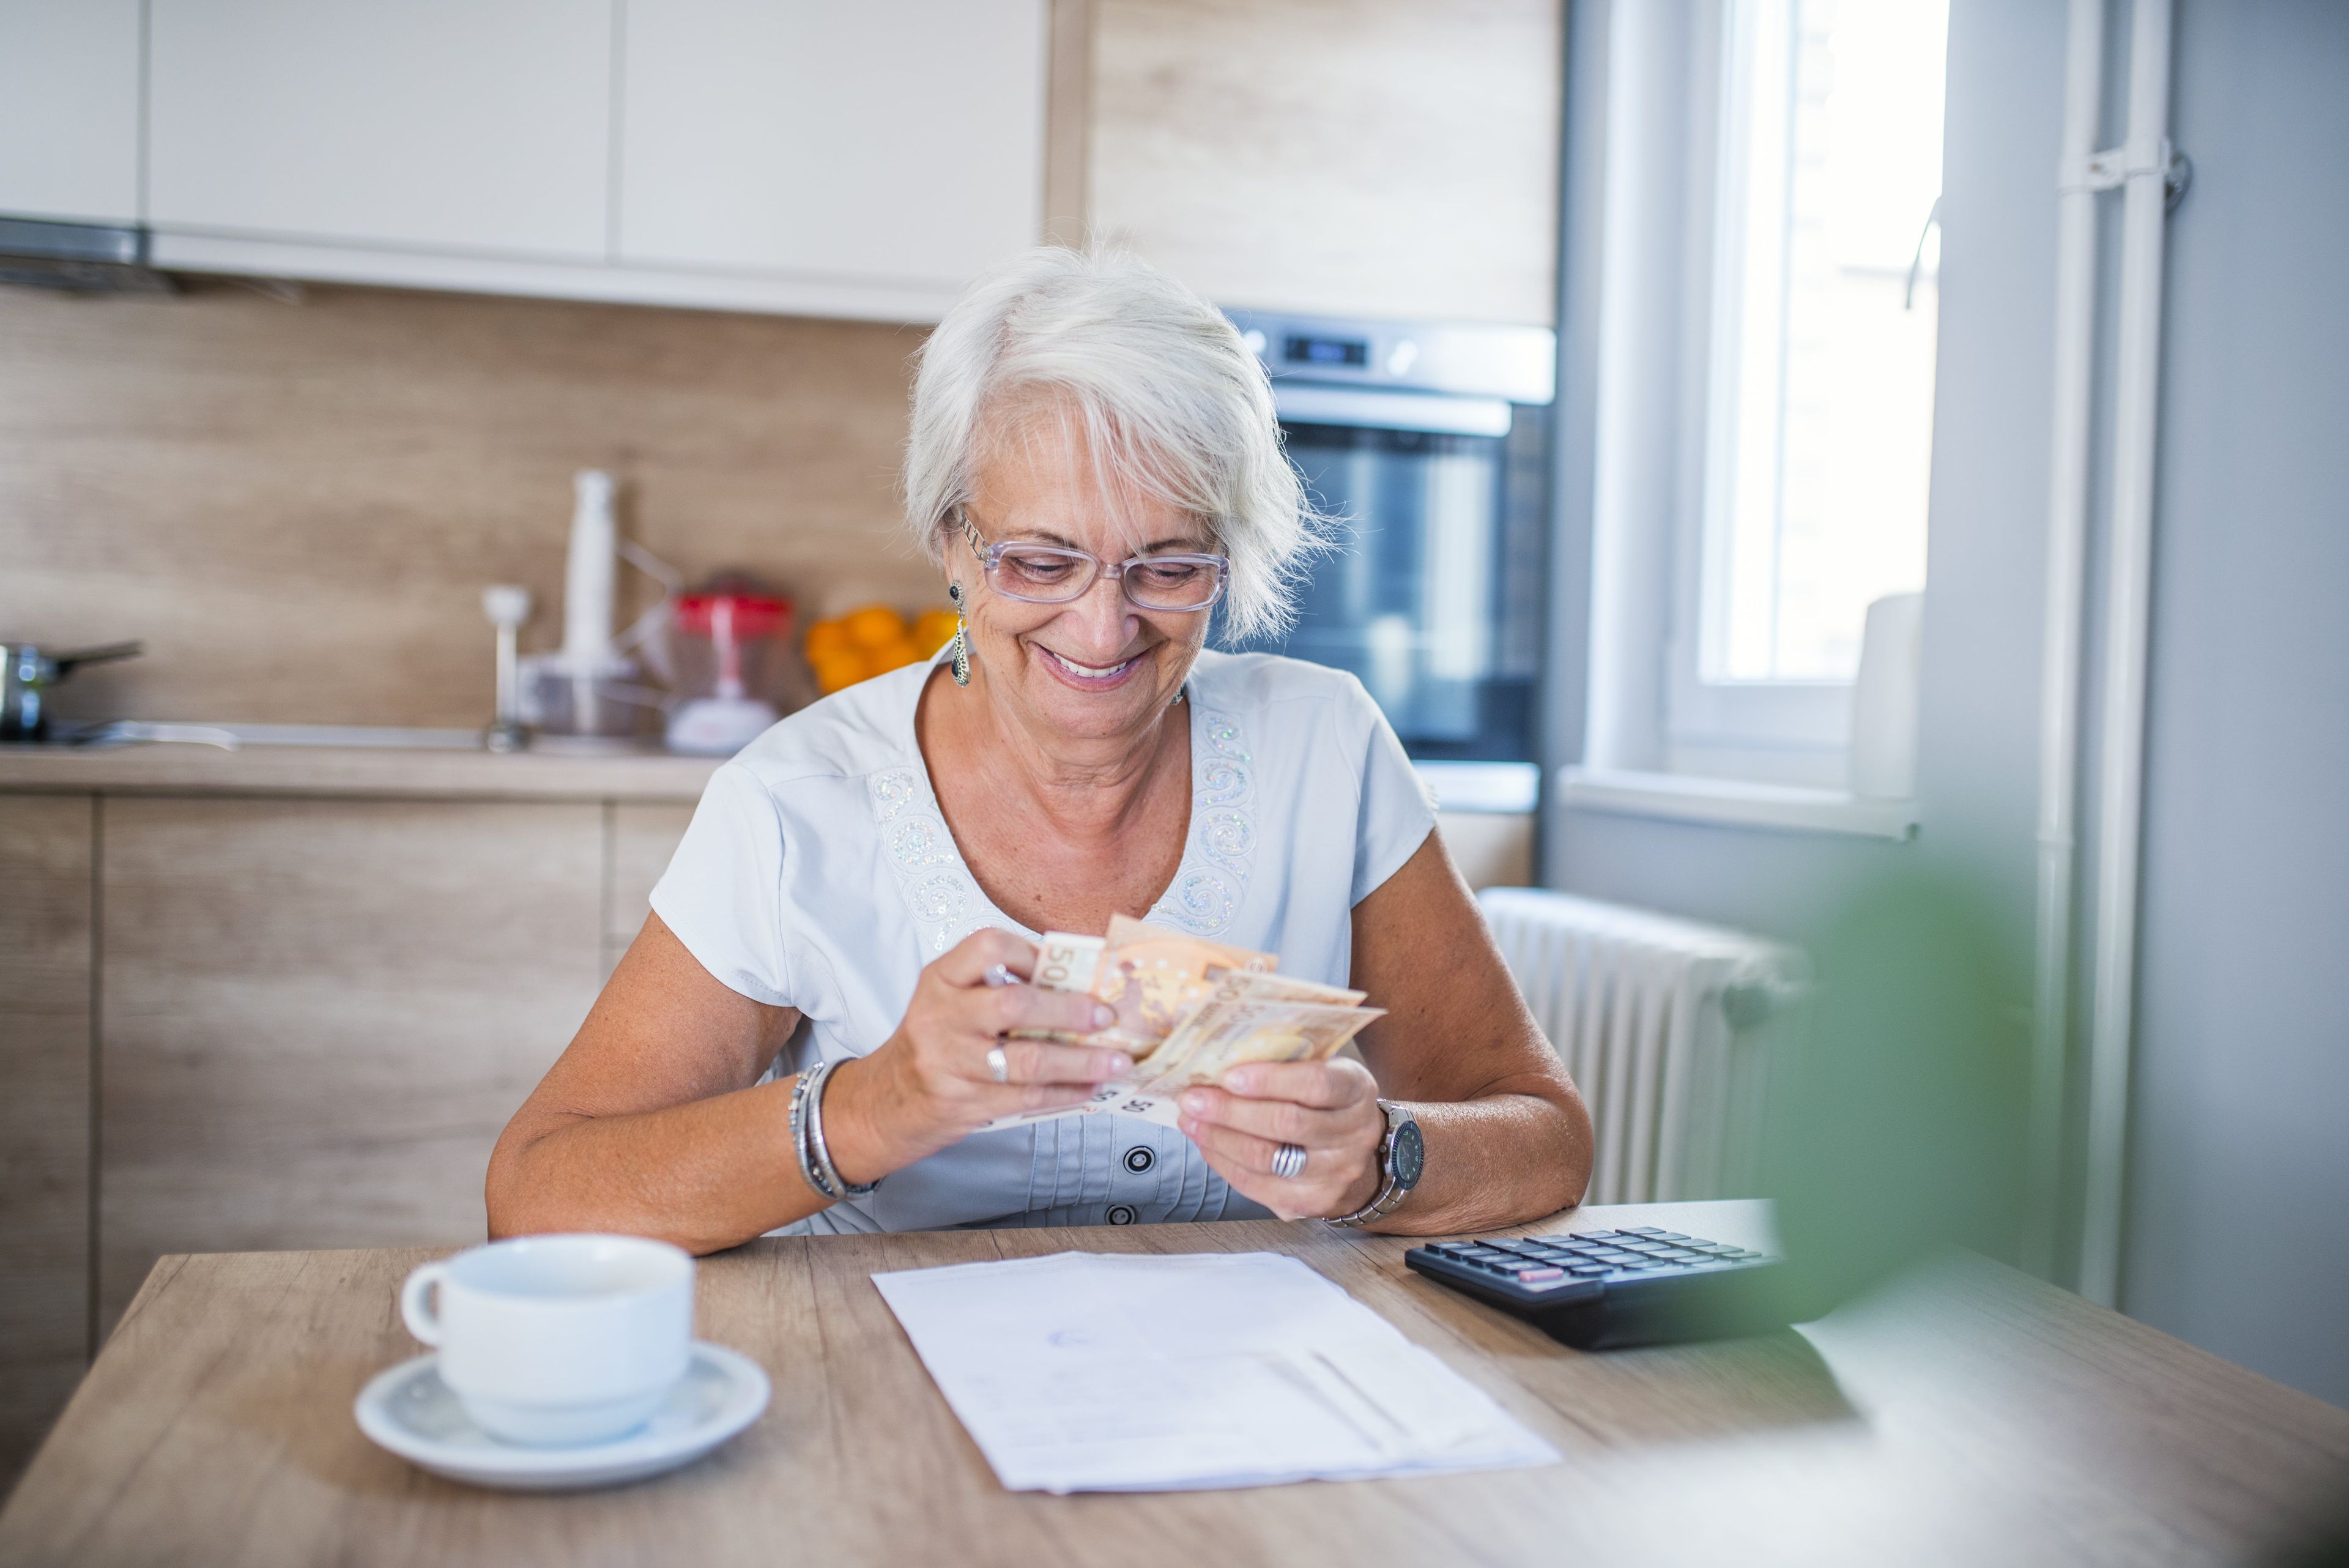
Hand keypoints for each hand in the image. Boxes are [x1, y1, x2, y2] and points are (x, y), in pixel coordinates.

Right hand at [825, 929, 1131, 1181]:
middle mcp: (941, 1016)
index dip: (1032, 954)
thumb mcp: (952, 1000)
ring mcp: (950, 1062)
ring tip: (1116, 1061)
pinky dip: (1065, 1093)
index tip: (1067, 967)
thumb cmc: (936, 1041)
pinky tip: (1090, 1088)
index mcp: (941, 979)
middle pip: (1015, 1005)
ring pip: (1027, 1061)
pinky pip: (1026, 1097)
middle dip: (1070, 1011)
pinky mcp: (963, 1102)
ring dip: (1081, 1061)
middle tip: (1106, 1016)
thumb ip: (998, 985)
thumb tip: (1079, 982)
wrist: (887, 1101)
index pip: (988, 947)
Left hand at [1176, 1059, 1386, 1220]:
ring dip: (1219, 1138)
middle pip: (1287, 1123)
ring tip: (1189, 1120)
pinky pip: (1256, 1186)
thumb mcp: (1323, 1070)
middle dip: (1230, 1111)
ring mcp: (1335, 1174)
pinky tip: (1206, 1143)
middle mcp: (1354, 1135)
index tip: (1229, 1075)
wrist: (1357, 1156)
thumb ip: (1286, 1061)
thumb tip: (1220, 1056)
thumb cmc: (1325, 1102)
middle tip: (1192, 1098)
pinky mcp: (1310, 1203)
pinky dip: (1224, 1163)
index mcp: (1357, 1091)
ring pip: (1267, 1159)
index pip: (1317, 1084)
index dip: (1270, 1080)